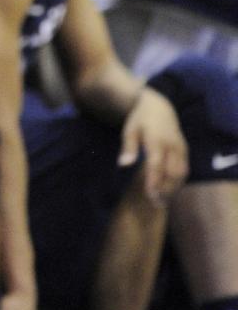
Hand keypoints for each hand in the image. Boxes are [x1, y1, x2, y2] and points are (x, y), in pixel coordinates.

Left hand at [118, 86, 188, 203]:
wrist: (159, 106)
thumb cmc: (140, 120)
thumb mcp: (129, 130)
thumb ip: (128, 148)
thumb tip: (123, 165)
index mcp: (156, 140)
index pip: (156, 164)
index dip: (154, 181)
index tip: (150, 195)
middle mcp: (171, 144)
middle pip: (172, 172)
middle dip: (165, 189)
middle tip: (156, 203)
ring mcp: (181, 147)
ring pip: (181, 172)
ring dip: (173, 188)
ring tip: (162, 200)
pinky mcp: (185, 149)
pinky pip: (185, 169)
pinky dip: (179, 181)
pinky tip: (170, 190)